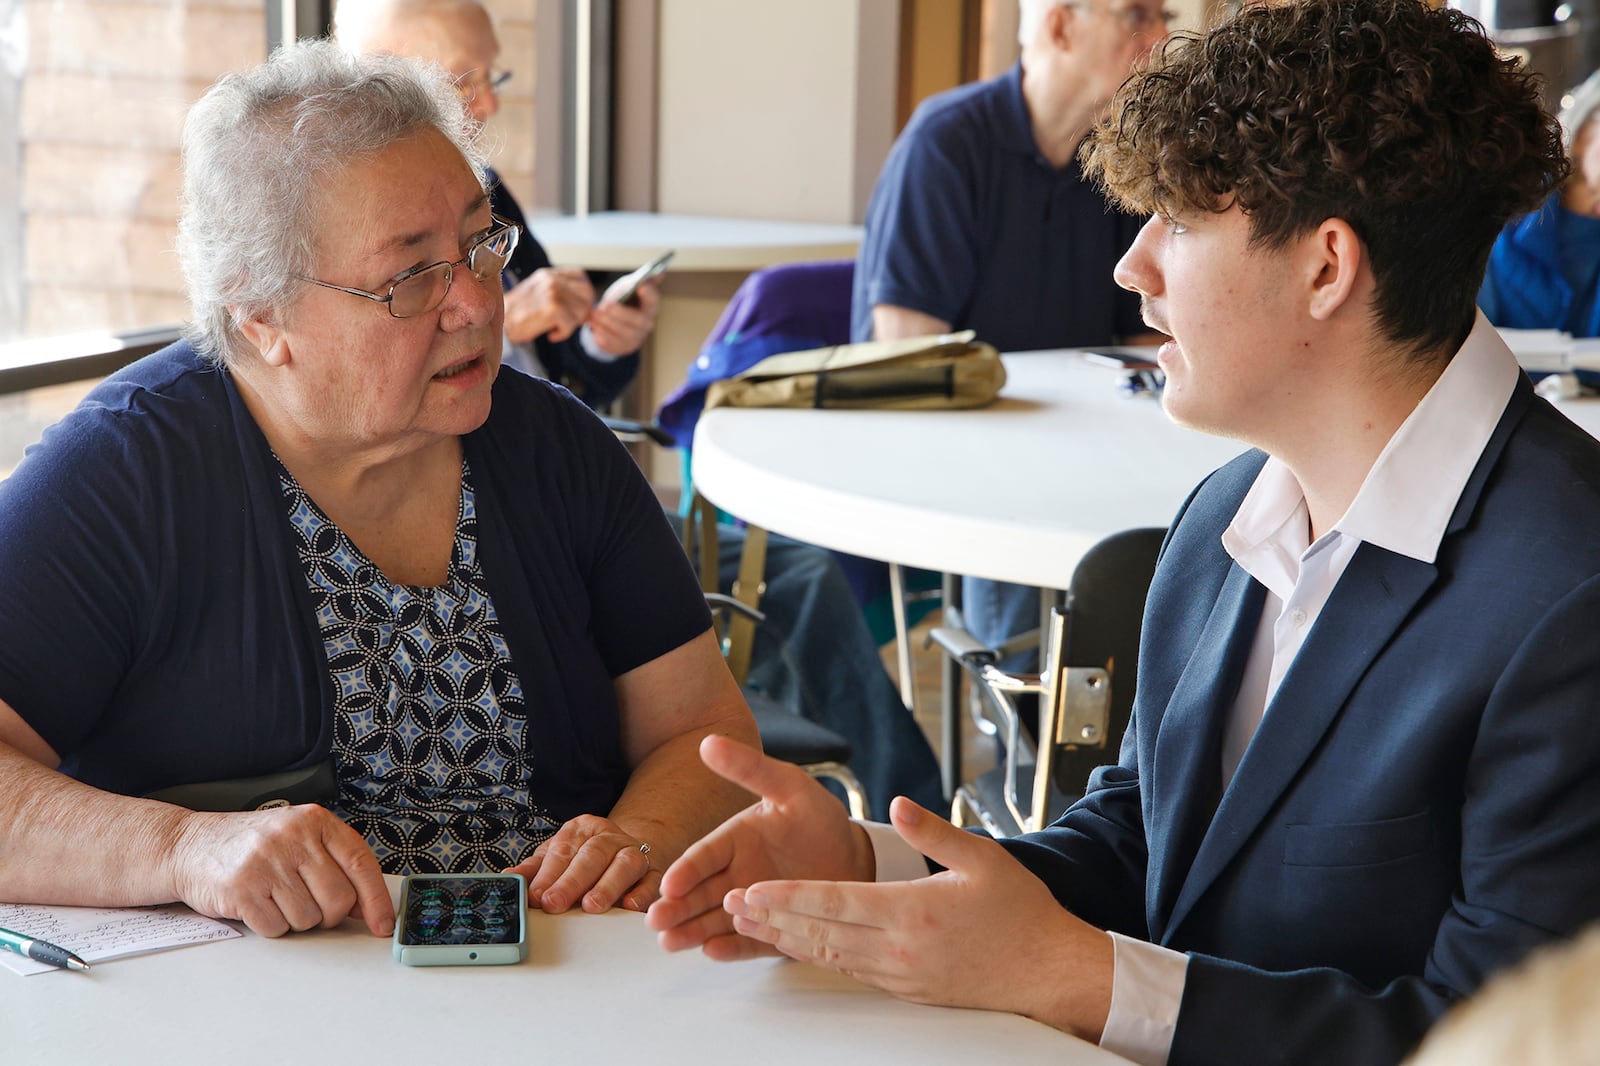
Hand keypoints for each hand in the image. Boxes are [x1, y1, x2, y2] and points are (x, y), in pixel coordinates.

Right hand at [168, 804, 392, 938]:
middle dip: (328, 913)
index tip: (383, 924)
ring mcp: (266, 862)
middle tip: (307, 903)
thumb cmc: (252, 845)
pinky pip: (277, 928)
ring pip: (308, 919)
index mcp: (314, 820)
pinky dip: (271, 925)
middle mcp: (292, 837)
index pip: (360, 863)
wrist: (190, 845)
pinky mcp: (241, 890)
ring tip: (275, 896)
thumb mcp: (298, 838)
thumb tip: (368, 907)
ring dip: (295, 919)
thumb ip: (335, 862)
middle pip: (338, 899)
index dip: (376, 899)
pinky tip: (257, 904)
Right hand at [504, 266, 594, 343]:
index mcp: (549, 274)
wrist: (499, 325)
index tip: (573, 311)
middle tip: (564, 323)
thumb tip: (589, 308)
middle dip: (580, 313)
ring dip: (570, 325)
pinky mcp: (552, 308)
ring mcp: (552, 292)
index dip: (583, 298)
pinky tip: (550, 334)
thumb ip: (563, 295)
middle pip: (587, 297)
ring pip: (581, 311)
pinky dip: (562, 333)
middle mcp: (551, 279)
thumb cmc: (518, 315)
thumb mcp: (540, 296)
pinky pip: (571, 324)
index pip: (583, 279)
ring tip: (553, 327)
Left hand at [505, 814, 657, 913]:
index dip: (548, 874)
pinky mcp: (654, 872)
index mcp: (582, 829)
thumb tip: (508, 878)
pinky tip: (629, 906)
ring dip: (607, 885)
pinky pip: (651, 881)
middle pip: (592, 855)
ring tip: (591, 906)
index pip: (563, 850)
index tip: (535, 897)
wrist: (627, 850)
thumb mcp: (557, 857)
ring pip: (625, 864)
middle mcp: (610, 837)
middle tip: (554, 904)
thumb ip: (534, 869)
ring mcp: (635, 852)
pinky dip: (642, 893)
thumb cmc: (584, 858)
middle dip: (571, 881)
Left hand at [588, 277, 659, 354]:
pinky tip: (594, 326)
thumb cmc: (622, 300)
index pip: (654, 300)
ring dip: (608, 324)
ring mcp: (636, 338)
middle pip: (639, 321)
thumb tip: (660, 270)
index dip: (649, 293)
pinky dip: (602, 334)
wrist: (610, 320)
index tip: (641, 286)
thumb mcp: (628, 287)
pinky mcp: (623, 348)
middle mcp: (646, 324)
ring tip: (595, 315)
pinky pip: (614, 345)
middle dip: (621, 314)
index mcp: (649, 306)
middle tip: (605, 307)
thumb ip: (638, 280)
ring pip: (625, 334)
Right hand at [646, 734, 873, 959]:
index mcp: (736, 840)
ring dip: (692, 930)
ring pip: (716, 920)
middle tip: (654, 922)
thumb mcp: (787, 786)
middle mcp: (737, 875)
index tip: (669, 884)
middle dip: (676, 907)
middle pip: (700, 893)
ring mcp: (754, 905)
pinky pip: (751, 940)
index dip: (686, 870)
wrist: (857, 857)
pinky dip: (732, 947)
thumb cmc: (819, 817)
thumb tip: (709, 742)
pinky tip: (711, 952)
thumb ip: (750, 769)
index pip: (704, 856)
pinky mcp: (773, 930)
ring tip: (670, 942)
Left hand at [722, 796, 1115, 1038]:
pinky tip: (800, 947)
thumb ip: (934, 830)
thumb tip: (897, 803)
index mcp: (915, 910)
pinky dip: (819, 957)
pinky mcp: (908, 990)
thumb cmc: (1020, 911)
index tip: (753, 889)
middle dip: (772, 918)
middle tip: (731, 906)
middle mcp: (902, 948)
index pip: (836, 902)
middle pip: (821, 933)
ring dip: (787, 941)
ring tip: (751, 926)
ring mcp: (903, 974)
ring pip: (831, 957)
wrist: (1048, 970)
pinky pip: (852, 971)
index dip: (789, 896)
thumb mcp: (984, 857)